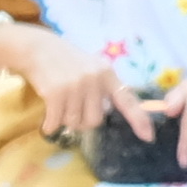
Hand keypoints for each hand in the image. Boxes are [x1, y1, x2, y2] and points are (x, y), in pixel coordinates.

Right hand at [10, 28, 155, 145]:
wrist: (38, 49)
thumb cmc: (67, 62)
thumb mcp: (93, 69)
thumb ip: (104, 88)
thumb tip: (109, 113)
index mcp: (108, 75)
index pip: (128, 100)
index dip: (139, 119)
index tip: (148, 136)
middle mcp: (95, 80)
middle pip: (96, 120)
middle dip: (83, 121)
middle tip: (73, 110)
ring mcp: (76, 86)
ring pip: (75, 122)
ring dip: (65, 121)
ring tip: (59, 107)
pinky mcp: (56, 92)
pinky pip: (57, 122)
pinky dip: (51, 126)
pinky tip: (48, 122)